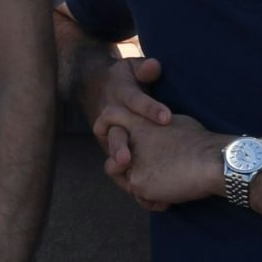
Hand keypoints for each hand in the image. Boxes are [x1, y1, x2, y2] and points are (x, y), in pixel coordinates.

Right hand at [90, 56, 169, 185]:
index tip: (166, 118)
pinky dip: (128, 180)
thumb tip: (154, 67)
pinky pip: (118, 165)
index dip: (150, 109)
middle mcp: (112, 116)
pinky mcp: (112, 149)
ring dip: (121, 170)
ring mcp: (110, 135)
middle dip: (119, 147)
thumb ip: (143, 68)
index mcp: (120, 94)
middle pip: (114, 133)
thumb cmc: (122, 79)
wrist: (95, 88)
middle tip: (127, 159)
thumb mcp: (130, 67)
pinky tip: (145, 194)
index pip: (135, 101)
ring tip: (133, 186)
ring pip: (113, 154)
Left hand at [106, 112, 226, 207]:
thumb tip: (156, 134)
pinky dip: (155, 202)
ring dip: (141, 190)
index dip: (105, 128)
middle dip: (123, 177)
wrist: (212, 161)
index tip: (110, 139)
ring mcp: (132, 164)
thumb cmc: (201, 142)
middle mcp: (129, 142)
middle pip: (111, 163)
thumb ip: (155, 128)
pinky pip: (141, 199)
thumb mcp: (174, 122)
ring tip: (165, 189)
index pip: (109, 117)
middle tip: (139, 182)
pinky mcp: (138, 183)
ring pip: (127, 184)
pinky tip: (170, 199)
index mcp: (138, 122)